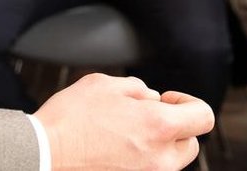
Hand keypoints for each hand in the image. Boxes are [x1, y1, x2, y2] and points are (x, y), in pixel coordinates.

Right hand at [36, 73, 213, 170]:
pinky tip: (116, 150)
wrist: (43, 155)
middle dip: (174, 127)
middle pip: (190, 144)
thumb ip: (138, 89)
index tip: (169, 100)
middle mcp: (159, 159)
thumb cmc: (69, 120)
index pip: (203, 116)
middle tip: (147, 117)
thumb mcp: (105, 84)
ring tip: (127, 135)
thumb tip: (151, 98)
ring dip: (158, 147)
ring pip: (170, 162)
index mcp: (158, 126)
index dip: (188, 102)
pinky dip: (140, 161)